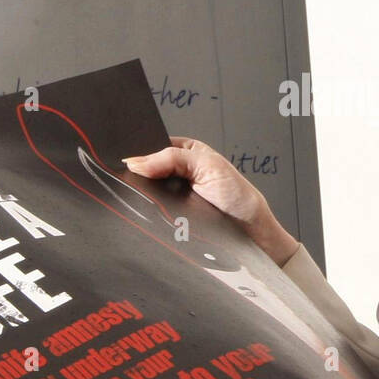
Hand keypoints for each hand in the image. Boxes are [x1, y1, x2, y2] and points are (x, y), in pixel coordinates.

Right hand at [123, 136, 299, 265]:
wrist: (248, 232)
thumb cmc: (238, 196)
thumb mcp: (207, 165)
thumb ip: (172, 158)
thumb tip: (136, 162)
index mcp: (186, 151)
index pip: (154, 146)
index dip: (142, 152)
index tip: (130, 161)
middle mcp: (177, 172)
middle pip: (147, 171)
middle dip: (141, 176)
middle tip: (139, 180)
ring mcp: (171, 196)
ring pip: (146, 193)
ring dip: (143, 195)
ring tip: (146, 198)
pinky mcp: (169, 216)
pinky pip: (151, 212)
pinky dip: (149, 213)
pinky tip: (148, 213)